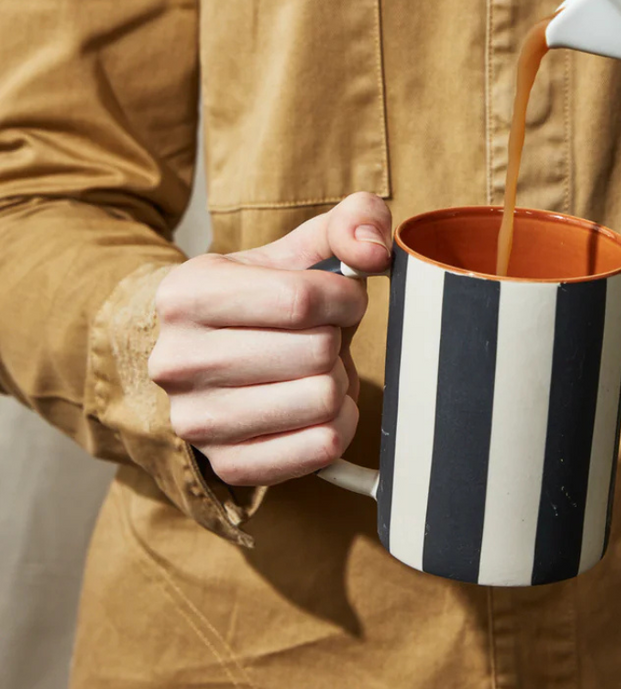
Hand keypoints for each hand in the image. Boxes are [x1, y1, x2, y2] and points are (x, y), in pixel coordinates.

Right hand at [149, 192, 391, 486]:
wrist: (211, 358)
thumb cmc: (263, 299)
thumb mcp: (297, 248)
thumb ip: (350, 222)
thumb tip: (374, 251)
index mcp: (187, 295)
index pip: (301, 299)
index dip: (345, 298)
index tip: (343, 299)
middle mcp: (177, 361)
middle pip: (316, 351)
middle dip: (336, 340)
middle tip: (319, 337)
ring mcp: (197, 421)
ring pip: (322, 400)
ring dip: (338, 382)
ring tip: (313, 370)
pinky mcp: (227, 465)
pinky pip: (322, 447)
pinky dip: (338, 424)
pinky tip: (316, 406)